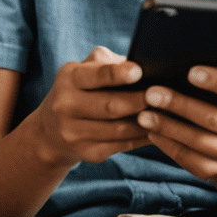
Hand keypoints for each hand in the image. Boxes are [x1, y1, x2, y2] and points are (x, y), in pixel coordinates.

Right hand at [32, 46, 149, 166]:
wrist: (52, 128)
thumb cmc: (81, 88)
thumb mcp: (85, 69)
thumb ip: (109, 63)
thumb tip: (143, 65)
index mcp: (69, 78)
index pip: (94, 75)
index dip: (117, 74)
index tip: (138, 71)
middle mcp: (66, 106)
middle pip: (110, 106)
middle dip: (138, 101)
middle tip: (161, 95)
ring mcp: (75, 133)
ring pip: (119, 129)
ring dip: (145, 122)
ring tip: (164, 113)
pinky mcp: (88, 153)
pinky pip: (122, 145)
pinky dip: (141, 137)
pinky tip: (154, 129)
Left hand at [135, 67, 216, 180]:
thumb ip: (212, 76)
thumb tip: (176, 63)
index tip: (190, 72)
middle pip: (215, 118)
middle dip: (180, 105)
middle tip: (151, 93)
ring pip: (200, 142)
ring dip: (169, 127)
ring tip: (144, 115)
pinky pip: (190, 159)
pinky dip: (168, 145)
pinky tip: (152, 132)